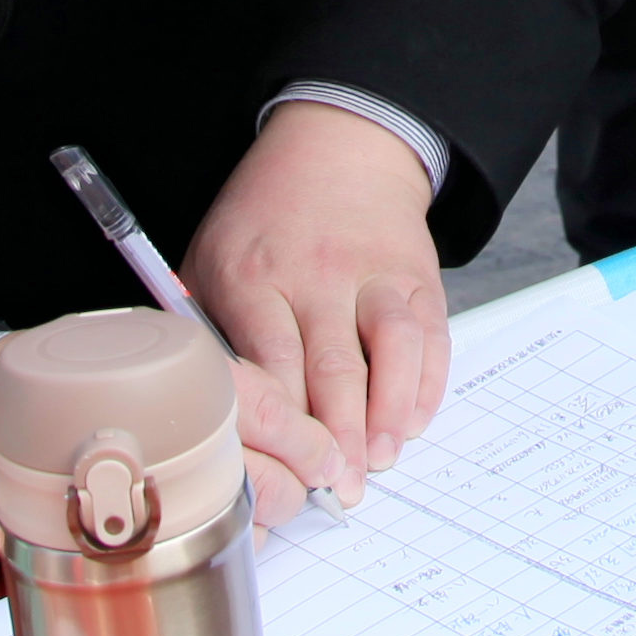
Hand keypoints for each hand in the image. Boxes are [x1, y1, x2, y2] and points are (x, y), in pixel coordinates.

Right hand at [0, 324, 369, 545]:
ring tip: (244, 513)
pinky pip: (197, 552)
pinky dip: (212, 547)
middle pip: (269, 476)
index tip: (332, 464)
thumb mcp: (119, 356)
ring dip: (256, 522)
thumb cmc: (36, 386)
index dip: (311, 441)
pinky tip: (201, 536)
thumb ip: (190, 379)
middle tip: (301, 492)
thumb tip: (268, 413)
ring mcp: (148, 492)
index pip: (272, 406)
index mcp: (176, 374)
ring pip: (241, 520)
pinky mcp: (124, 542)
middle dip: (292, 490)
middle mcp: (169, 431)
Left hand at [183, 101, 452, 511]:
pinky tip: (411, 422)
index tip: (283, 471)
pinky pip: (431, 337)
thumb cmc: (263, 216)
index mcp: (255, 273)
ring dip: (390, 415)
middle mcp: (319, 272)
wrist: (337, 145)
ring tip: (381, 460)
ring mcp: (375, 272)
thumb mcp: (210, 254)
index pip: (273, 364)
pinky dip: (426, 385)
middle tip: (339, 490)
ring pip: (392, 351)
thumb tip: (203, 410)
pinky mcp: (418, 275)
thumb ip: (205, 327)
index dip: (283, 426)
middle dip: (339, 440)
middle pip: (334, 369)